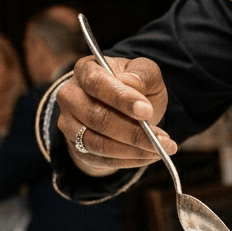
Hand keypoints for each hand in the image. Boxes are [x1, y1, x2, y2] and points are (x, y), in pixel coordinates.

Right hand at [55, 55, 176, 176]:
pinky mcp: (77, 149)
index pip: (96, 83)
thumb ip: (142, 73)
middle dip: (131, 130)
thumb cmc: (136, 86)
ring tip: (159, 149)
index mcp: (84, 69)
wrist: (126, 111)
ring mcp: (69, 125)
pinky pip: (101, 159)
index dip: (121, 98)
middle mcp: (69, 96)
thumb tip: (131, 83)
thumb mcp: (146, 73)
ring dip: (132, 149)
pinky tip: (149, 156)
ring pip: (97, 142)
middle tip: (161, 138)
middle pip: (94, 117)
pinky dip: (128, 161)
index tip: (147, 111)